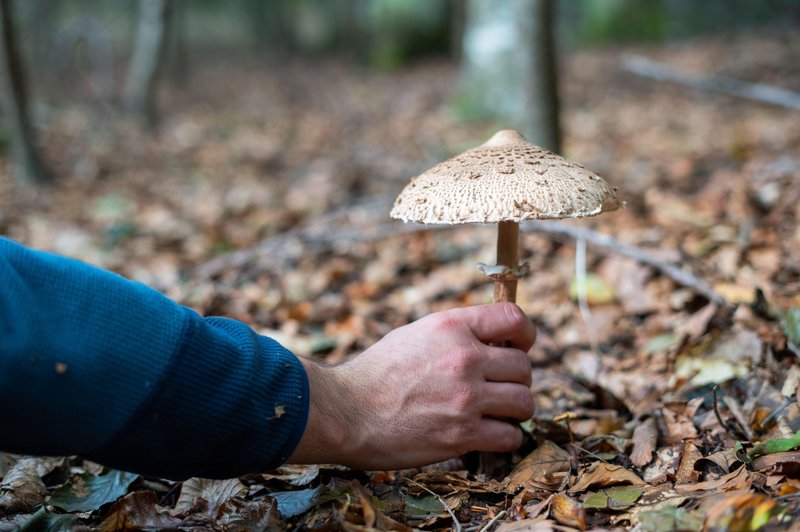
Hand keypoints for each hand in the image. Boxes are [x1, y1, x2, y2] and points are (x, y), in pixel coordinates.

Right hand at [288, 302, 535, 469]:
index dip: (524, 334)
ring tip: (497, 413)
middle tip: (498, 389)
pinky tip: (488, 435)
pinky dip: (505, 436)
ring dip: (514, 409)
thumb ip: (455, 335)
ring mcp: (466, 398)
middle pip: (524, 366)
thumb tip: (493, 342)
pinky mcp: (463, 435)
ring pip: (524, 401)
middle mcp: (464, 358)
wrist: (345, 412)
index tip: (519, 346)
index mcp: (451, 327)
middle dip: (516, 379)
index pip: (513, 319)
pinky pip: (510, 435)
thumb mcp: (415, 335)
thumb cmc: (375, 374)